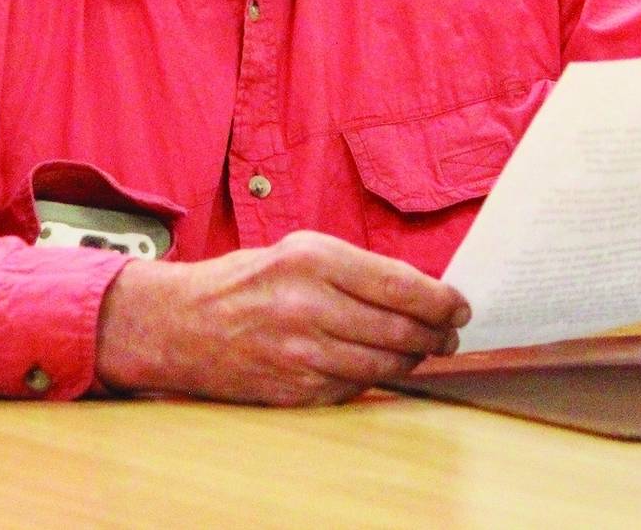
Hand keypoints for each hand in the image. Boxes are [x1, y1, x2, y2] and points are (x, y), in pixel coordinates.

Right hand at [95, 230, 469, 405]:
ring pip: (384, 365)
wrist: (181, 325)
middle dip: (436, 334)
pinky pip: (354, 388)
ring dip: (413, 359)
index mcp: (312, 260)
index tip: (459, 305)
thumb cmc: (244, 283)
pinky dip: (375, 379)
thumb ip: (354, 269)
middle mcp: (308, 306)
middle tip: (449, 333)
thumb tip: (418, 290)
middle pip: (400, 329)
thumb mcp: (297, 251)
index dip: (441, 300)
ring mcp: (301, 353)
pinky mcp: (295, 389)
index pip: (400, 285)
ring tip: (423, 349)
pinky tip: (381, 366)